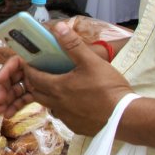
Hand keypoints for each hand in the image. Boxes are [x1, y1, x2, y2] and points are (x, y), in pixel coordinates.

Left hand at [0, 22, 133, 135]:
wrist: (126, 117)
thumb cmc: (108, 88)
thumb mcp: (91, 61)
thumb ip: (73, 44)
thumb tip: (58, 27)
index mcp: (57, 87)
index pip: (33, 77)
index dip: (29, 69)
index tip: (28, 62)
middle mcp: (57, 104)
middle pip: (37, 93)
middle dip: (35, 82)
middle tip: (40, 73)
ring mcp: (67, 118)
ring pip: (49, 105)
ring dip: (48, 96)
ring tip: (56, 86)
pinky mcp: (76, 127)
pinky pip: (63, 116)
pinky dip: (62, 107)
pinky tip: (73, 102)